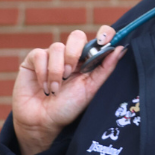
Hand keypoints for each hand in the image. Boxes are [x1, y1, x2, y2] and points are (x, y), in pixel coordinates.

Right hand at [12, 27, 123, 154]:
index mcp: (87, 62)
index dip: (104, 33)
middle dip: (74, 54)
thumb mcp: (90, 89)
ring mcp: (51, 56)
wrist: (42, 122)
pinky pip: (40, 55)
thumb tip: (121, 49)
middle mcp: (70, 55)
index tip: (103, 40)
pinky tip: (44, 87)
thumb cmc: (68, 108)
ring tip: (55, 89)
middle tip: (70, 74)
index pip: (98, 39)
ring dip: (56, 71)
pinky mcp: (33, 59)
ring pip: (57, 47)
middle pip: (76, 36)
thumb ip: (105, 69)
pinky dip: (43, 73)